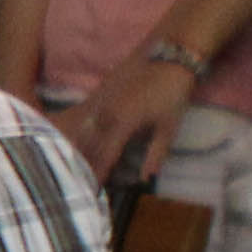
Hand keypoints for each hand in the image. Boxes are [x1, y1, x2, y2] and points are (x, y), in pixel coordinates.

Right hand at [66, 49, 197, 186]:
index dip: (99, 173)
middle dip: (85, 165)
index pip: (105, 155)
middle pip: (89, 146)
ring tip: (78, 168)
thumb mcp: (168, 128)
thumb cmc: (172, 96)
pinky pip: (88, 122)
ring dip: (82, 151)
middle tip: (81, 184)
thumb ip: (155, 155)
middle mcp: (105, 114)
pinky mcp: (102, 98)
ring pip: (85, 134)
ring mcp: (101, 104)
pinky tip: (83, 145)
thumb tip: (146, 179)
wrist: (168, 61)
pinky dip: (85, 137)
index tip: (93, 190)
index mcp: (122, 123)